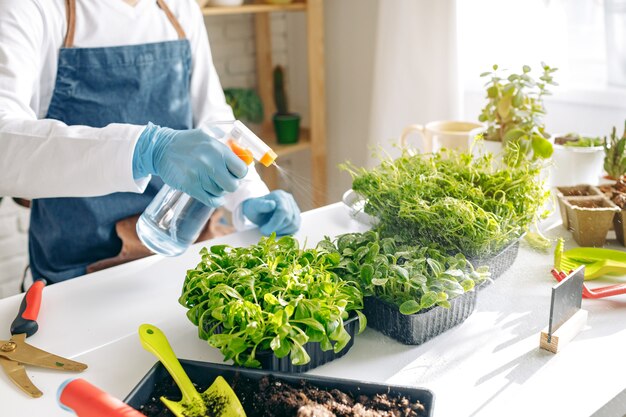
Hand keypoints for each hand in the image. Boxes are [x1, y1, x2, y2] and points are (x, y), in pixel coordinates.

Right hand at [133, 123, 247, 206]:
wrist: (161, 148)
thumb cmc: (188, 143)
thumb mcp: (208, 138)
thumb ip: (227, 149)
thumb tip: (247, 159)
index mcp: (218, 149)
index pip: (241, 170)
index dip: (239, 173)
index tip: (234, 173)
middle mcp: (210, 163)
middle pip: (233, 185)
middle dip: (230, 184)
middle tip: (224, 180)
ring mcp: (199, 175)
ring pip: (220, 193)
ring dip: (218, 190)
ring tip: (211, 182)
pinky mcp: (190, 186)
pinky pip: (211, 200)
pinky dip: (215, 200)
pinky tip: (212, 195)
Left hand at [242, 190, 300, 235]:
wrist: (258, 210)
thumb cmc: (254, 209)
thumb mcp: (254, 207)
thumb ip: (262, 205)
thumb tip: (272, 204)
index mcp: (279, 195)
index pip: (283, 211)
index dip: (274, 224)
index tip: (263, 230)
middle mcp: (289, 199)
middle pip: (289, 219)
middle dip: (276, 228)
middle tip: (265, 231)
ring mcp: (294, 207)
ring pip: (294, 224)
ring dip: (281, 231)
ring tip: (271, 230)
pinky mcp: (296, 215)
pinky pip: (295, 227)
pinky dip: (286, 232)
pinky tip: (277, 230)